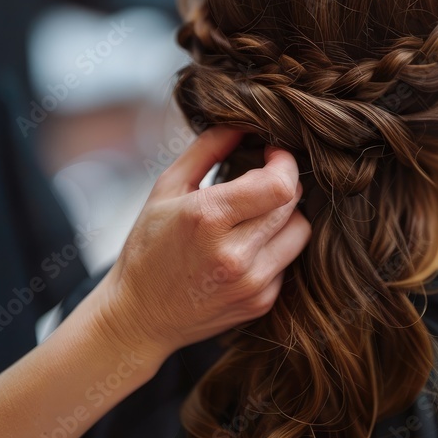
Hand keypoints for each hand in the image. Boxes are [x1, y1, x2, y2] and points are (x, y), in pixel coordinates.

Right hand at [96, 126, 310, 368]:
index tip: (273, 154)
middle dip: (283, 184)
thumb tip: (243, 122)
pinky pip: (288, 261)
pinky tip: (246, 247)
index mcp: (208, 218)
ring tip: (254, 215)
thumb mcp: (166, 188)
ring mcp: (251, 283)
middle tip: (262, 180)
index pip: (280, 184)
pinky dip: (274, 247)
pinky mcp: (261, 302)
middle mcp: (235, 254)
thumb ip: (207, 148)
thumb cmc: (148, 246)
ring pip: (300, 232)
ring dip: (284, 216)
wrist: (138, 316)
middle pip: (293, 204)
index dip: (284, 162)